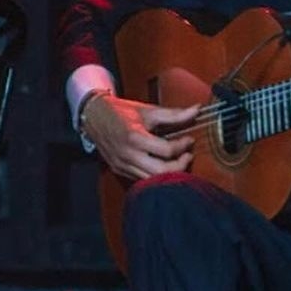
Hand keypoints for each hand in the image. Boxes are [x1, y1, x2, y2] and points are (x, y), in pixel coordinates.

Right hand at [82, 92, 199, 179]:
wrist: (94, 116)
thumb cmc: (121, 111)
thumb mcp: (147, 110)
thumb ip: (173, 114)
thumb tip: (196, 110)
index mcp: (134, 137)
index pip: (166, 151)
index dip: (183, 146)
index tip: (189, 140)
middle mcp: (128, 155)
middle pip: (162, 172)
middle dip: (180, 165)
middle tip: (188, 155)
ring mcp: (123, 166)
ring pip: (153, 180)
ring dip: (169, 173)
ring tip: (178, 161)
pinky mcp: (120, 171)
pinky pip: (142, 180)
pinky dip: (156, 175)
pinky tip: (162, 165)